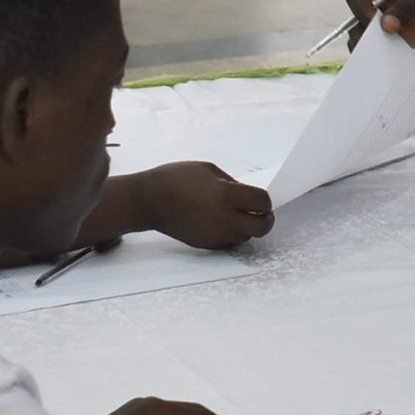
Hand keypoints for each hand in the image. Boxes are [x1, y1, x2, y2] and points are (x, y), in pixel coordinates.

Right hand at [132, 161, 273, 249]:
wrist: (148, 201)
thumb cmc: (176, 179)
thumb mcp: (208, 170)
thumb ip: (232, 183)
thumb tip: (247, 195)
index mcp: (226, 196)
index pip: (262, 202)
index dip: (264, 199)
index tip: (259, 197)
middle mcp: (224, 219)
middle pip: (262, 227)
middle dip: (266, 219)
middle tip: (260, 212)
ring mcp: (215, 234)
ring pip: (246, 237)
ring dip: (247, 226)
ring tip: (234, 214)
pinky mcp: (206, 244)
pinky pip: (229, 242)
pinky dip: (232, 233)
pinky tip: (221, 221)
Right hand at [343, 0, 414, 51]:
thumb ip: (407, 6)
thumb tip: (386, 26)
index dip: (360, 10)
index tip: (375, 22)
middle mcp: (377, 3)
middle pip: (355, 20)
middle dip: (362, 34)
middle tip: (375, 46)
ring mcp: (384, 21)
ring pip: (364, 37)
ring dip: (369, 48)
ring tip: (381, 57)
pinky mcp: (394, 37)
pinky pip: (381, 49)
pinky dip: (383, 57)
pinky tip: (392, 63)